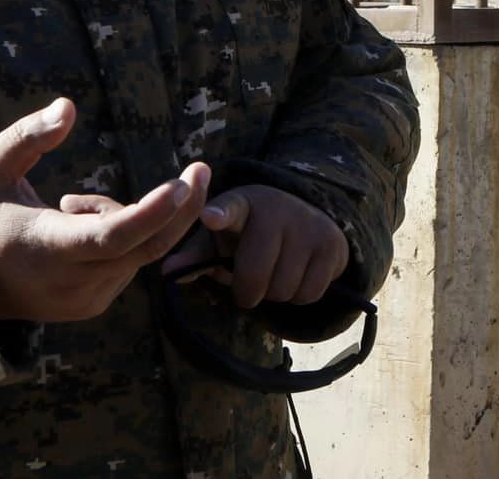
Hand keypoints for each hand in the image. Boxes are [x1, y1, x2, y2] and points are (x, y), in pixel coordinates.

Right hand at [0, 97, 207, 322]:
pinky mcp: (94, 305)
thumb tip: (68, 106)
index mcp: (45, 248)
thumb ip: (26, 136)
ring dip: (125, 218)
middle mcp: (71, 282)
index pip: (111, 237)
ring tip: (68, 206)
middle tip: (201, 168)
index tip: (182, 185)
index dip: (151, 212)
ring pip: (136, 250)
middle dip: (179, 207)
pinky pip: (128, 264)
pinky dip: (121, 239)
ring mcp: (85, 299)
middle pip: (146, 246)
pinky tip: (78, 230)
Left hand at [162, 184, 348, 309]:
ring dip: (274, 293)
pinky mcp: (332, 243)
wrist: (306, 220)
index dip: (220, 215)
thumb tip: (166, 272)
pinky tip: (296, 275)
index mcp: (241, 204)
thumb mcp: (222, 239)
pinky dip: (299, 295)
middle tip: (249, 282)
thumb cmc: (250, 234)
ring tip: (275, 272)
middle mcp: (276, 209)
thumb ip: (196, 256)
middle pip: (254, 274)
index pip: (230, 209)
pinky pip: (308, 294)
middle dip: (247, 290)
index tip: (210, 218)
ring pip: (282, 289)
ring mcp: (307, 224)